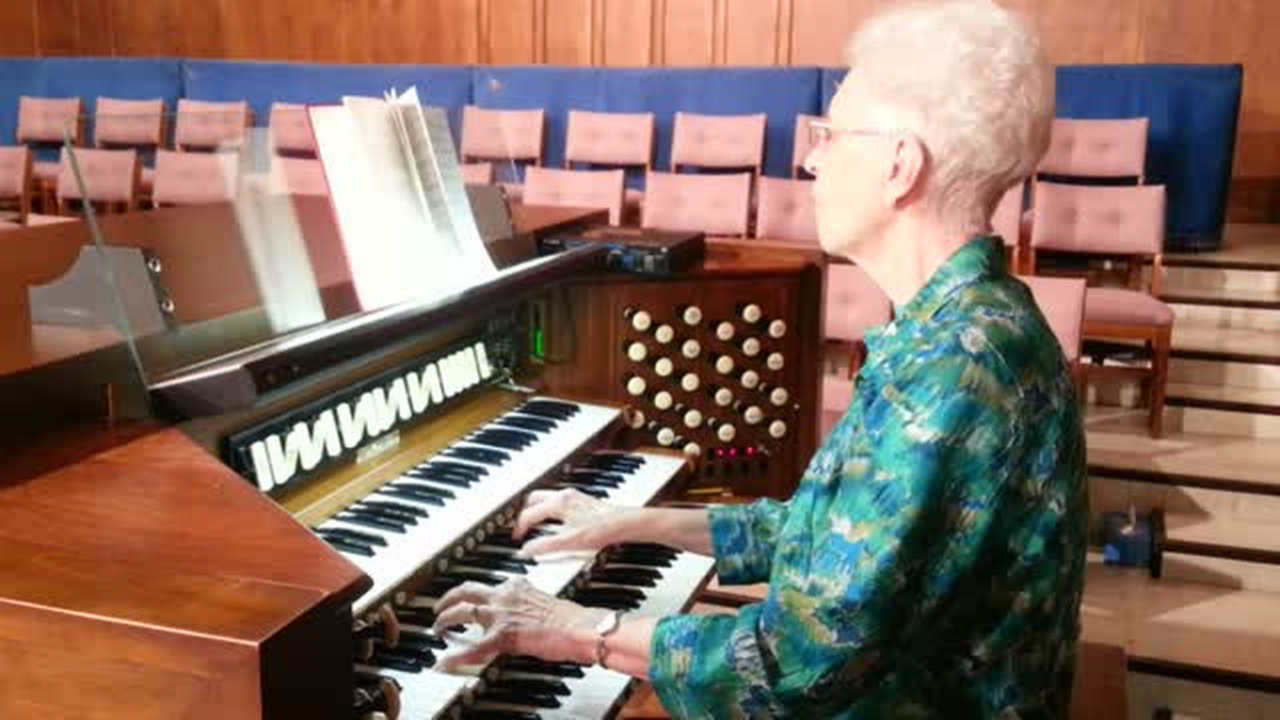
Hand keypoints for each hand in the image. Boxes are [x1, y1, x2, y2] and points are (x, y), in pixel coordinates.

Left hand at [431, 577, 608, 671]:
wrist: (578, 627)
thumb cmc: (569, 619)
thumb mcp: (543, 601)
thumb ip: (526, 603)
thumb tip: (522, 612)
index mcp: (516, 586)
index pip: (488, 585)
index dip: (473, 592)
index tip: (467, 596)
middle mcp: (505, 595)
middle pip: (466, 590)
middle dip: (448, 598)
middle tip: (440, 607)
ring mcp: (501, 614)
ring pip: (463, 611)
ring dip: (446, 619)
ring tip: (437, 628)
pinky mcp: (502, 635)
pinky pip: (473, 647)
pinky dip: (457, 656)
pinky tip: (445, 663)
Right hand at [513, 488, 637, 556]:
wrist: (625, 523)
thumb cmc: (602, 529)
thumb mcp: (569, 542)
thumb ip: (544, 546)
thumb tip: (525, 551)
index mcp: (558, 502)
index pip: (528, 513)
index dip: (519, 528)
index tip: (517, 539)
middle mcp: (564, 495)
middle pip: (534, 500)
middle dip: (525, 513)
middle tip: (523, 528)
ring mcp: (574, 497)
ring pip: (546, 499)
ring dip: (538, 511)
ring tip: (536, 526)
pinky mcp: (582, 502)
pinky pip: (558, 503)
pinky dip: (550, 512)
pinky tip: (557, 524)